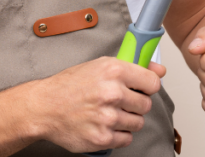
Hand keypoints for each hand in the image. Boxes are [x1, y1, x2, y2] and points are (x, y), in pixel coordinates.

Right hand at [28, 56, 165, 152]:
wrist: (44, 107)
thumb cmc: (69, 86)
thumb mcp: (99, 66)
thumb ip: (133, 67)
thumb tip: (160, 70)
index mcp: (113, 70)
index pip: (153, 82)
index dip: (147, 86)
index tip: (140, 88)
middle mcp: (112, 93)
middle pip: (146, 104)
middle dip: (135, 104)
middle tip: (117, 102)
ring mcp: (108, 118)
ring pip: (138, 122)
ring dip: (126, 120)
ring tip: (107, 113)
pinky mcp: (102, 138)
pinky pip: (126, 138)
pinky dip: (117, 134)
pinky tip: (103, 124)